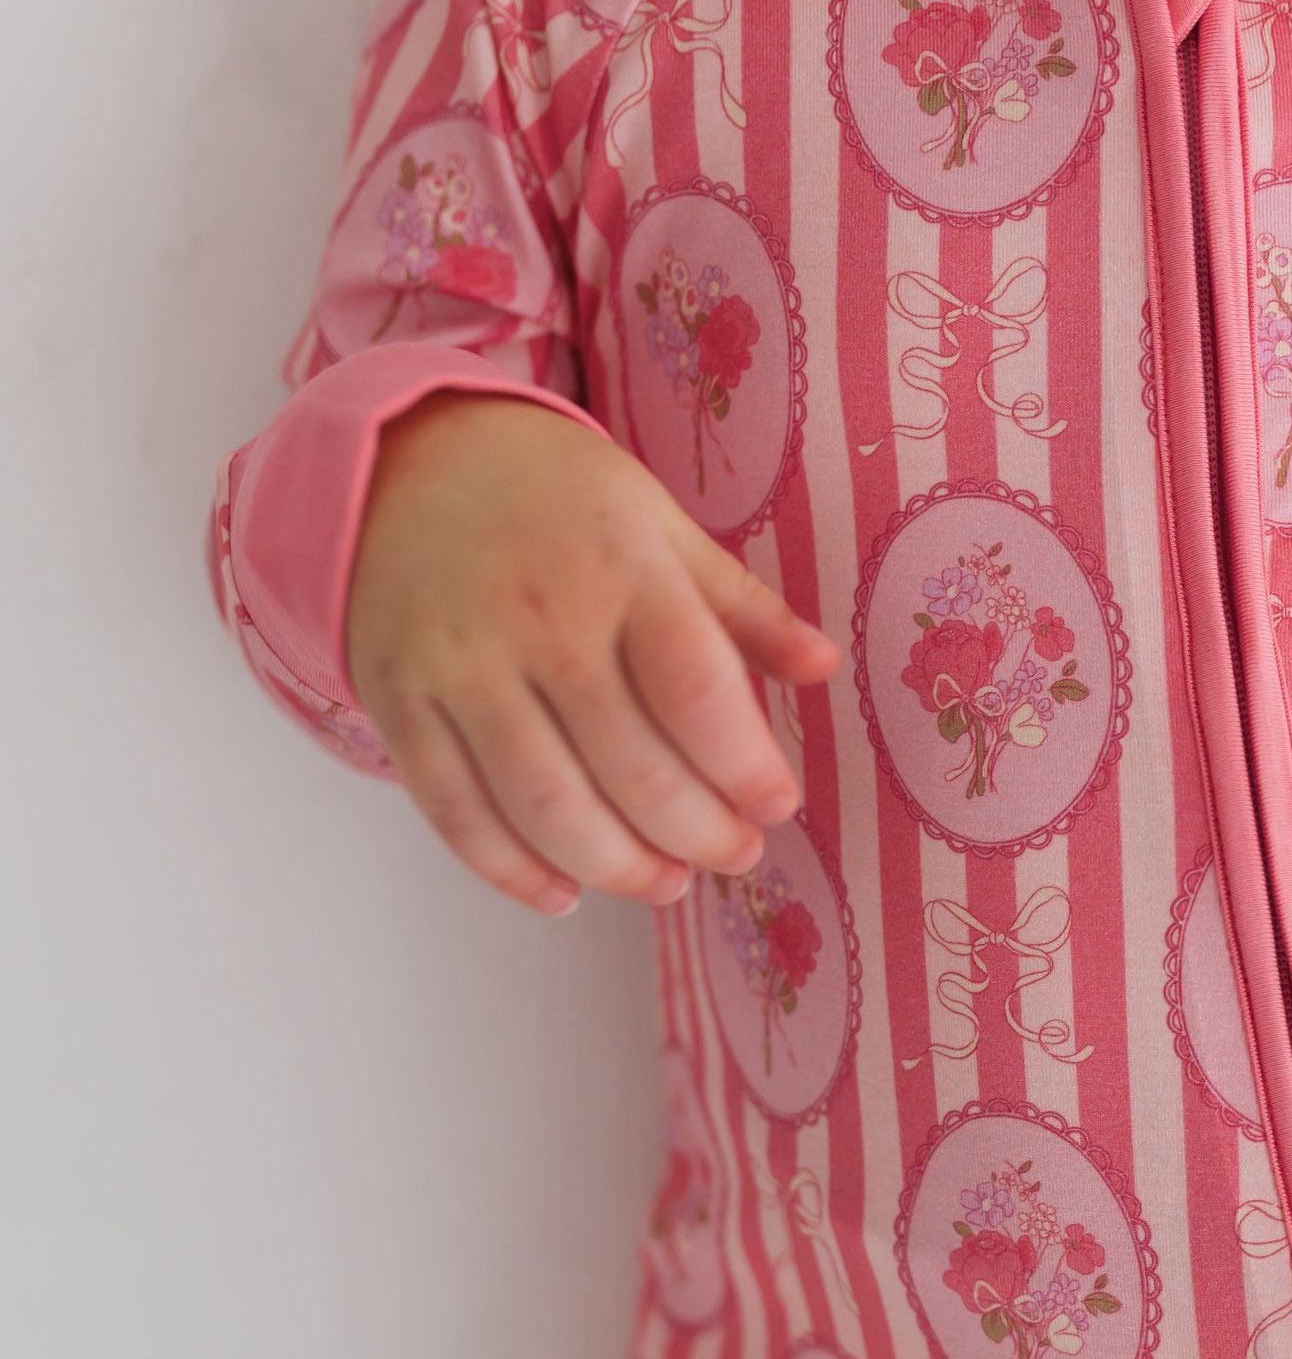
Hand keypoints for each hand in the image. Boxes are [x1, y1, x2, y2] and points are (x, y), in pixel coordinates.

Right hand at [346, 390, 840, 914]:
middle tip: (734, 855)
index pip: (696, 691)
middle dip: (698, 835)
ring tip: (665, 883)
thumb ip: (739, 603)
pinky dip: (511, 872)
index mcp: (619, 568)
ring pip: (547, 806)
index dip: (745, 768)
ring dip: (618, 868)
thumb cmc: (552, 498)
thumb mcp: (656, 521)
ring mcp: (461, 666)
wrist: (399, 463)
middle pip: (631, 768)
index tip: (777, 806)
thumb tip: (825, 667)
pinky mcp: (401, 703)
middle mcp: (538, 620)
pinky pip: (457, 812)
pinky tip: (564, 895)